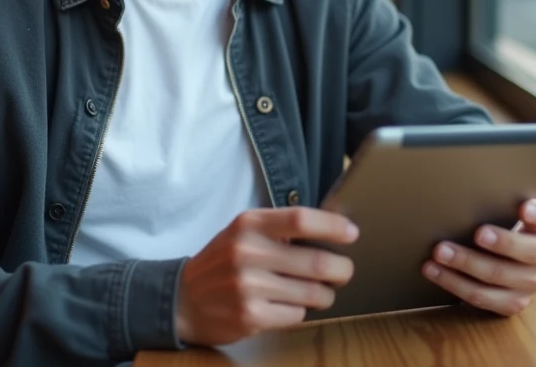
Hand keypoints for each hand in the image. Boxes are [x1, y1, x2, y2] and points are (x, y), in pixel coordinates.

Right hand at [174, 207, 358, 345]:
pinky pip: (296, 314)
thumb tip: (333, 230)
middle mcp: (247, 253)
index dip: (333, 227)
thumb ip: (279, 229)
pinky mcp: (250, 317)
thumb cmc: (224, 261)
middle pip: (316, 261)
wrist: (183, 300)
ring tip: (320, 291)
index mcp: (249, 225)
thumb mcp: (243, 232)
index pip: (300, 219)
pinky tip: (289, 305)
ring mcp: (248, 287)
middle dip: (341, 269)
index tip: (352, 234)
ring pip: (312, 292)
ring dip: (325, 294)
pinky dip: (301, 311)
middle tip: (344, 271)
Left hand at [421, 197, 535, 316]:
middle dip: (499, 243)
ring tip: (439, 254)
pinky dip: (456, 285)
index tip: (525, 209)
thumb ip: (501, 199)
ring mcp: (532, 283)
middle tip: (476, 233)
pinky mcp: (513, 302)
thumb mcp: (512, 207)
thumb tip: (468, 190)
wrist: (517, 256)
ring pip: (498, 277)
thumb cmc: (507, 223)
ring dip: (466, 265)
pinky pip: (483, 298)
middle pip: (527, 252)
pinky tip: (436, 272)